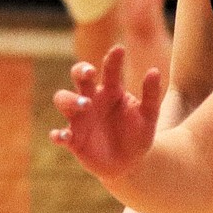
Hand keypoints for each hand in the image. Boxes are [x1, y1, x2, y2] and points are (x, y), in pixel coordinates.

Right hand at [51, 46, 162, 181]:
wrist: (131, 164)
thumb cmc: (139, 134)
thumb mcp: (149, 115)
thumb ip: (152, 94)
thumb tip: (155, 70)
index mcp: (112, 90)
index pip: (110, 69)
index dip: (113, 59)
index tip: (119, 49)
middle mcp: (92, 99)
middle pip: (79, 77)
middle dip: (81, 70)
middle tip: (90, 72)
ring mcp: (79, 118)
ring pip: (63, 100)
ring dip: (71, 99)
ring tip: (85, 104)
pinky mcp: (73, 139)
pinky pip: (60, 134)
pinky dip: (58, 134)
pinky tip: (62, 135)